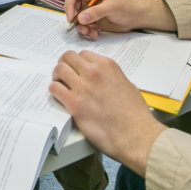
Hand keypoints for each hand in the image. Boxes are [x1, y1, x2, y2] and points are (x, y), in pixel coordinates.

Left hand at [50, 51, 165, 175]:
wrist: (136, 135)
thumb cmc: (135, 114)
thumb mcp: (127, 85)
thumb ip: (111, 77)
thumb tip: (103, 80)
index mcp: (107, 66)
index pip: (83, 54)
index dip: (78, 62)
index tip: (76, 70)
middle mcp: (94, 72)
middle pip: (68, 57)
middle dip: (64, 64)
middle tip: (64, 74)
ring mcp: (83, 87)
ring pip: (59, 69)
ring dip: (57, 76)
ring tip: (60, 85)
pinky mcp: (74, 103)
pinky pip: (55, 88)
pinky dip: (54, 91)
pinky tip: (60, 97)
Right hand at [65, 0, 176, 38]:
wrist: (136, 16)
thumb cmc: (126, 6)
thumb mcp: (112, 7)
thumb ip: (96, 12)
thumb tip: (81, 18)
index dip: (69, 5)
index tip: (71, 18)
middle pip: (72, 8)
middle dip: (75, 20)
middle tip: (82, 28)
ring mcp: (89, 9)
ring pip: (77, 19)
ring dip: (82, 27)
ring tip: (91, 32)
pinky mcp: (91, 19)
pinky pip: (83, 26)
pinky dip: (87, 31)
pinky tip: (95, 33)